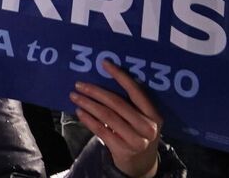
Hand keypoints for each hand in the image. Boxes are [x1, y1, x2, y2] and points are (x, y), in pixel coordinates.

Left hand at [72, 60, 163, 177]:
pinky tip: (79, 112)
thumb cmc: (138, 134)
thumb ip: (130, 104)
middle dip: (95, 91)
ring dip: (88, 104)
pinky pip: (101, 130)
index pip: (136, 91)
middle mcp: (148, 127)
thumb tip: (103, 79)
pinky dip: (88, 119)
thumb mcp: (142, 119)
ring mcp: (136, 140)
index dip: (120, 76)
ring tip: (75, 96)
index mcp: (154, 115)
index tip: (104, 63)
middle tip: (79, 84)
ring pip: (107, 116)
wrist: (141, 164)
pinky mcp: (123, 149)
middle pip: (117, 103)